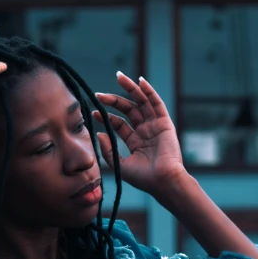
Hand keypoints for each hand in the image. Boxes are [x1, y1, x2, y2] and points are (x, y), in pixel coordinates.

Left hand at [93, 72, 186, 192]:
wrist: (163, 182)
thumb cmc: (144, 178)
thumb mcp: (120, 165)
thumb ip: (109, 150)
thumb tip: (99, 133)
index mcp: (135, 142)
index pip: (119, 124)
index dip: (106, 117)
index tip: (93, 111)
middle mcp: (145, 132)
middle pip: (128, 110)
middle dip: (114, 100)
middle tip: (98, 94)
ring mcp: (155, 126)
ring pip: (141, 102)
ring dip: (130, 89)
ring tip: (119, 77)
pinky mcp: (165, 123)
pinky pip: (157, 104)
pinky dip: (149, 92)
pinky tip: (139, 81)